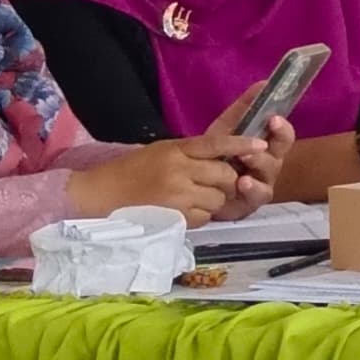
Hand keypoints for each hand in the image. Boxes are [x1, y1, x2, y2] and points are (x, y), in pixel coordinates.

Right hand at [68, 135, 256, 225]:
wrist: (97, 195)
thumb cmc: (129, 171)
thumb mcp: (160, 152)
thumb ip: (189, 154)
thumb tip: (222, 157)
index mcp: (175, 149)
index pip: (216, 143)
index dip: (241, 144)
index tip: (261, 145)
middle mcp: (179, 170)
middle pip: (225, 174)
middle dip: (227, 181)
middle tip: (215, 184)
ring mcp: (178, 195)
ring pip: (218, 199)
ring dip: (214, 201)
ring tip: (194, 199)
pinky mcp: (175, 217)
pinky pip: (205, 217)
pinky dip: (201, 216)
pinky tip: (184, 211)